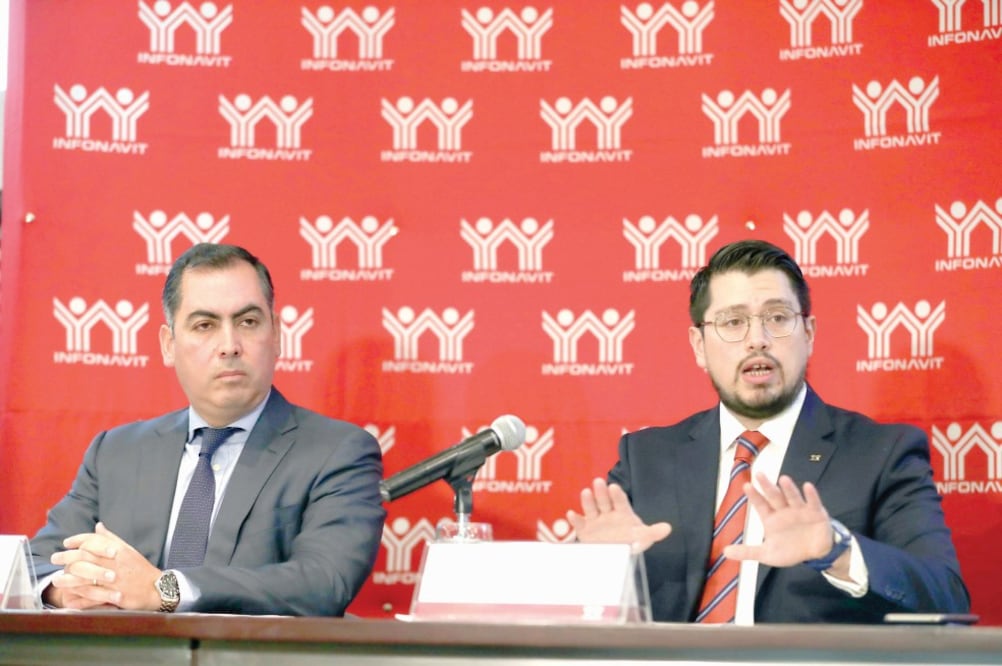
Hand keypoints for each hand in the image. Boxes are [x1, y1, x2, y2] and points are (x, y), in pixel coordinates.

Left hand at [50, 522, 162, 610]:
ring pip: (86, 578)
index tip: (67, 543)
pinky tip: (68, 599)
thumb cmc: (140, 568)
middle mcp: (115, 564)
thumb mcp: (128, 549)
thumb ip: (111, 539)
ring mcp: (114, 581)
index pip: (94, 541)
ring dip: (68, 579)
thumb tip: (98, 526)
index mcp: (118, 551)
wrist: (156, 588)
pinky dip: (79, 599)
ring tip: (56, 580)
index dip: (78, 540)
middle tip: (55, 558)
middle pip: (85, 558)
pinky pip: (93, 597)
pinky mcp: (115, 596)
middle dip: (67, 557)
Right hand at [566, 477, 670, 552]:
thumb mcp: (641, 537)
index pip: (620, 501)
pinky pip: (579, 523)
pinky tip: (571, 514)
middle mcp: (607, 512)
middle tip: (598, 481)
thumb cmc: (629, 540)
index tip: (614, 487)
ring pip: (590, 508)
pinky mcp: (584, 530)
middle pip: (604, 500)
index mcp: (621, 511)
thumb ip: (652, 533)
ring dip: (588, 501)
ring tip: (585, 492)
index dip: (617, 495)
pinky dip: (575, 519)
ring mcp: (595, 520)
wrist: (612, 553)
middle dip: (601, 492)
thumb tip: (668, 528)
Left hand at [724, 473, 843, 571]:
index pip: (760, 504)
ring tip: (783, 479)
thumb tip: (725, 552)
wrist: (815, 554)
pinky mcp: (816, 513)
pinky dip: (811, 495)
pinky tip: (807, 487)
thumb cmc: (790, 550)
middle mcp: (784, 510)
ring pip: (792, 497)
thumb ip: (748, 551)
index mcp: (771, 517)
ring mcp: (800, 510)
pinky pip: (813, 503)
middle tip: (759, 475)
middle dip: (767, 486)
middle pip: (774, 496)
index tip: (746, 486)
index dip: (754, 496)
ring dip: (788, 489)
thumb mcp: (767, 554)